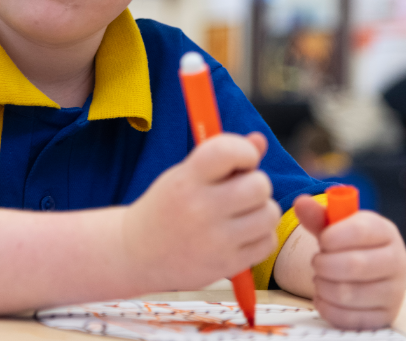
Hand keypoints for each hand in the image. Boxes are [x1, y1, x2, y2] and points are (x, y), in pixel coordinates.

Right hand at [122, 132, 281, 290]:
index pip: (229, 151)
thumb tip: (260, 141)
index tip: (241, 162)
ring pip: (269, 214)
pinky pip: (267, 242)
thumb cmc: (167, 207)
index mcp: (187, 180)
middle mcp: (200, 209)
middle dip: (256, 185)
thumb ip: (223, 156)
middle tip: (241, 192)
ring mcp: (214, 240)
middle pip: (260, 185)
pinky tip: (241, 235)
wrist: (137, 253)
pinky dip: (260, 237)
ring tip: (242, 214)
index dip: (245, 152)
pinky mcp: (225, 265)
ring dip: (262, 211)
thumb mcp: (185, 175)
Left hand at [293, 195, 405, 329]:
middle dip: (325, 263)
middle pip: (355, 265)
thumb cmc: (350, 246)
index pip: (363, 231)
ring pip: (348, 293)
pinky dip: (327, 307)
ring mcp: (393, 292)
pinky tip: (323, 296)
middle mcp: (397, 262)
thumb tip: (301, 202)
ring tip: (320, 278)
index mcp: (386, 232)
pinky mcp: (383, 317)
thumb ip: (318, 216)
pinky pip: (348, 318)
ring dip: (322, 285)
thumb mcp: (336, 228)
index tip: (322, 240)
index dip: (334, 236)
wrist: (369, 274)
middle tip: (317, 261)